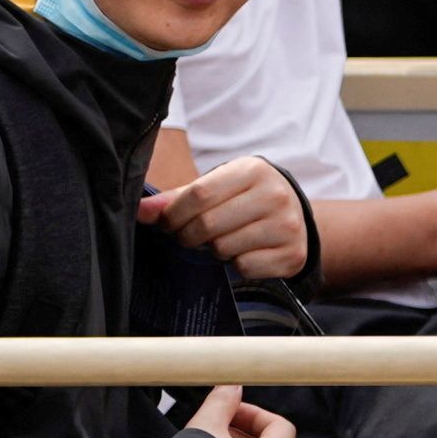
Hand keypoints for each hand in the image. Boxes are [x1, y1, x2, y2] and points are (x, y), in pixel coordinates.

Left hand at [144, 154, 326, 284]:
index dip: (174, 214)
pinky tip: (244, 251)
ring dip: (214, 250)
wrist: (297, 215)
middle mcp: (275, 195)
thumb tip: (139, 211)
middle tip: (189, 236)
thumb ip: (177, 199)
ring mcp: (287, 226)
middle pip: (208, 225)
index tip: (168, 223)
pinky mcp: (292, 254)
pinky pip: (244, 267)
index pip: (199, 194)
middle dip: (188, 236)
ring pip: (224, 248)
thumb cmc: (244, 198)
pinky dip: (236, 264)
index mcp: (253, 170)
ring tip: (222, 241)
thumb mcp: (217, 187)